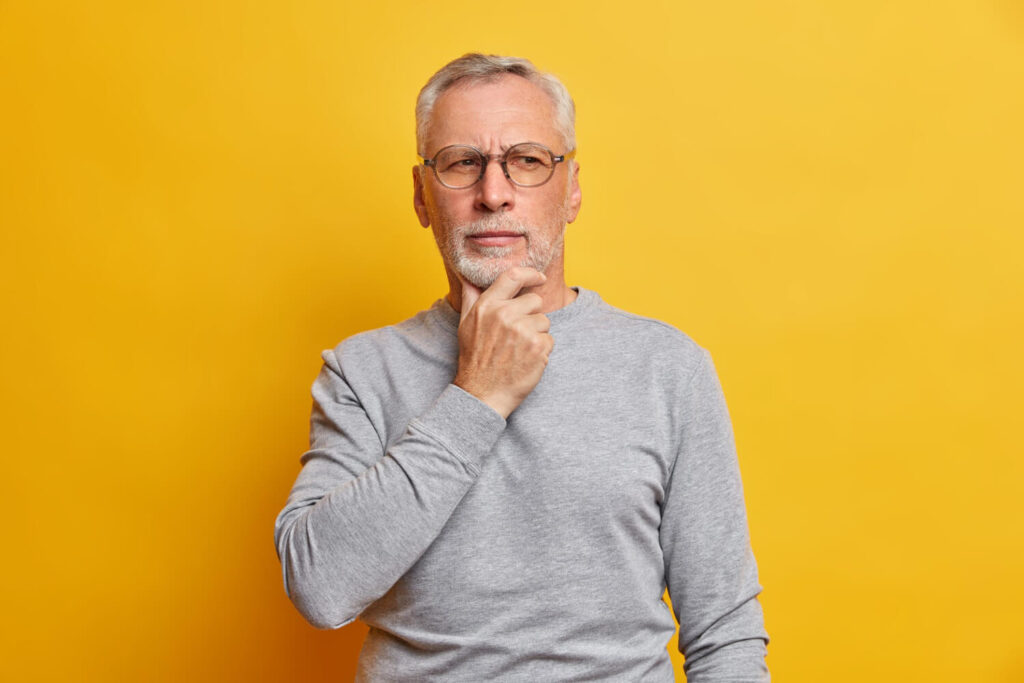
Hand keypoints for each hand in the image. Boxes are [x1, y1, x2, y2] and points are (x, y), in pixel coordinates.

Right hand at [453, 267, 553, 418]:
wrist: (482, 393)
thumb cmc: (475, 359)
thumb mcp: (465, 325)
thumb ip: (471, 299)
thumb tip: (468, 278)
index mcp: (487, 306)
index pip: (513, 276)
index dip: (530, 273)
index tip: (540, 277)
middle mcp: (504, 315)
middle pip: (535, 301)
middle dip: (531, 315)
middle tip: (517, 336)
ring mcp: (523, 330)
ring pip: (544, 321)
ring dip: (537, 335)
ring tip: (519, 350)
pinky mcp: (538, 347)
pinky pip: (550, 340)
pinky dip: (542, 351)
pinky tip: (526, 360)